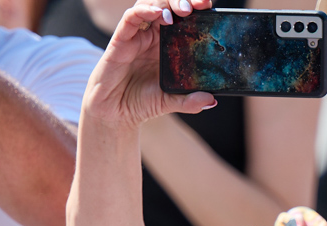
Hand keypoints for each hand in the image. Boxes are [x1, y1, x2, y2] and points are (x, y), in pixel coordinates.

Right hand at [81, 0, 217, 128]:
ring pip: (150, 5)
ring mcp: (137, 35)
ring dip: (166, 4)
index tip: (209, 6)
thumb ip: (190, 101)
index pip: (182, 18)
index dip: (195, 8)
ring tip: (182, 11)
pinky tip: (156, 13)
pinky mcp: (121, 39)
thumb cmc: (140, 102)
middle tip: (199, 5)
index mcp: (167, 44)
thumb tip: (212, 100)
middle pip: (168, 6)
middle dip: (183, 1)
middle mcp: (152, 35)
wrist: (114, 113)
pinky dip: (143, 11)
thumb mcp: (170, 102)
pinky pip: (131, 18)